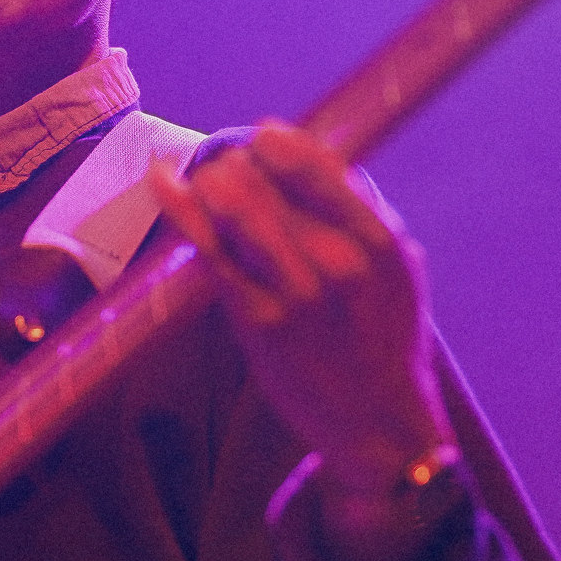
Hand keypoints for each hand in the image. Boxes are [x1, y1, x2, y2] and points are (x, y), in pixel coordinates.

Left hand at [151, 123, 457, 560]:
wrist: (378, 424)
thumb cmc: (383, 339)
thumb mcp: (398, 270)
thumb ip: (361, 214)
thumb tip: (312, 155)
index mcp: (380, 243)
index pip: (320, 166)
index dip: (279, 144)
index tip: (260, 136)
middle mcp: (340, 263)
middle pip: (270, 180)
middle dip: (237, 163)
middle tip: (224, 165)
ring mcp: (296, 294)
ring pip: (236, 207)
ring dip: (211, 182)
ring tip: (203, 179)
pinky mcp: (257, 322)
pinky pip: (210, 252)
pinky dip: (182, 210)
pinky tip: (162, 181)